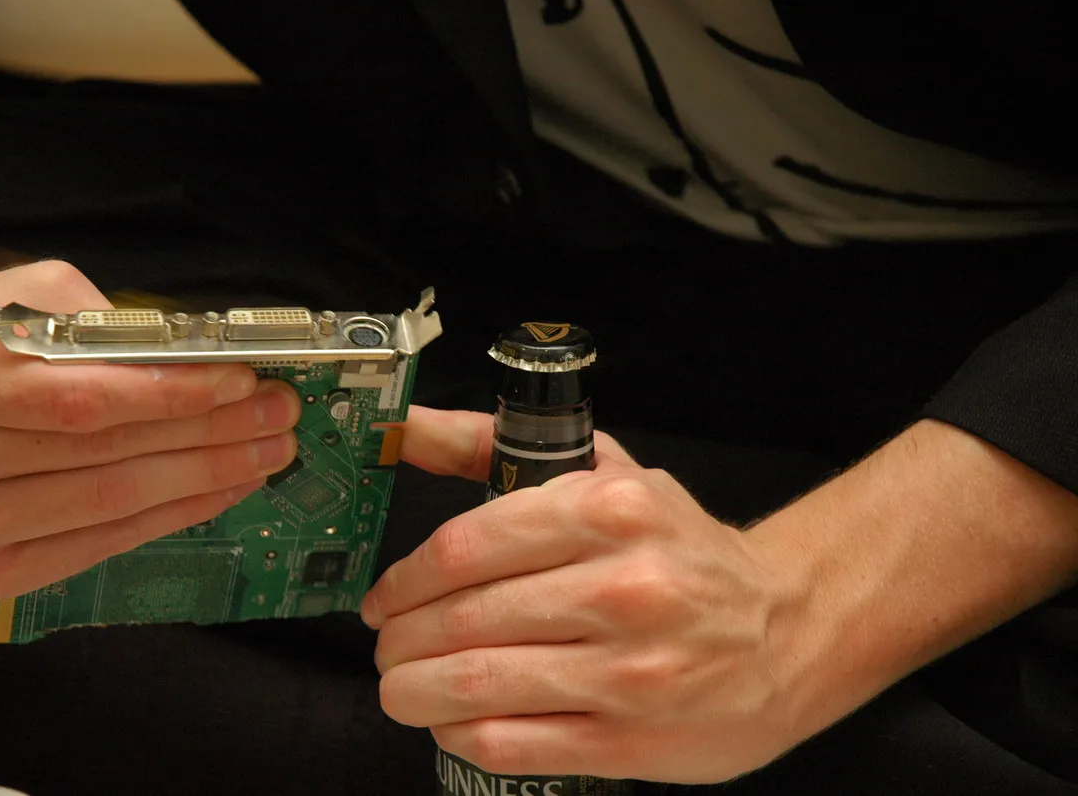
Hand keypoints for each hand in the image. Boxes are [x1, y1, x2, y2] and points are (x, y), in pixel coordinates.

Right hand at [0, 260, 299, 603]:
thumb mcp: (2, 299)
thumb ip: (88, 319)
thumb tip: (188, 355)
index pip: (81, 397)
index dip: (173, 394)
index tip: (242, 380)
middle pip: (107, 454)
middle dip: (212, 434)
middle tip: (278, 417)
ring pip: (111, 505)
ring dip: (206, 480)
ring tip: (266, 455)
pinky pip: (98, 546)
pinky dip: (170, 518)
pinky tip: (218, 492)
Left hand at [362, 406, 800, 783]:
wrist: (788, 628)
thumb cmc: (679, 549)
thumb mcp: (604, 473)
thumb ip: (495, 447)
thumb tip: (406, 428)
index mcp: (609, 512)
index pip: (465, 547)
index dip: (403, 580)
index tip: (384, 598)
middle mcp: (622, 588)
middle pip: (462, 621)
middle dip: (400, 642)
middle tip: (388, 647)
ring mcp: (628, 672)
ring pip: (476, 687)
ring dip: (414, 692)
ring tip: (403, 686)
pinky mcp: (630, 740)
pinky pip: (511, 745)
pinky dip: (460, 734)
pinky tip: (452, 720)